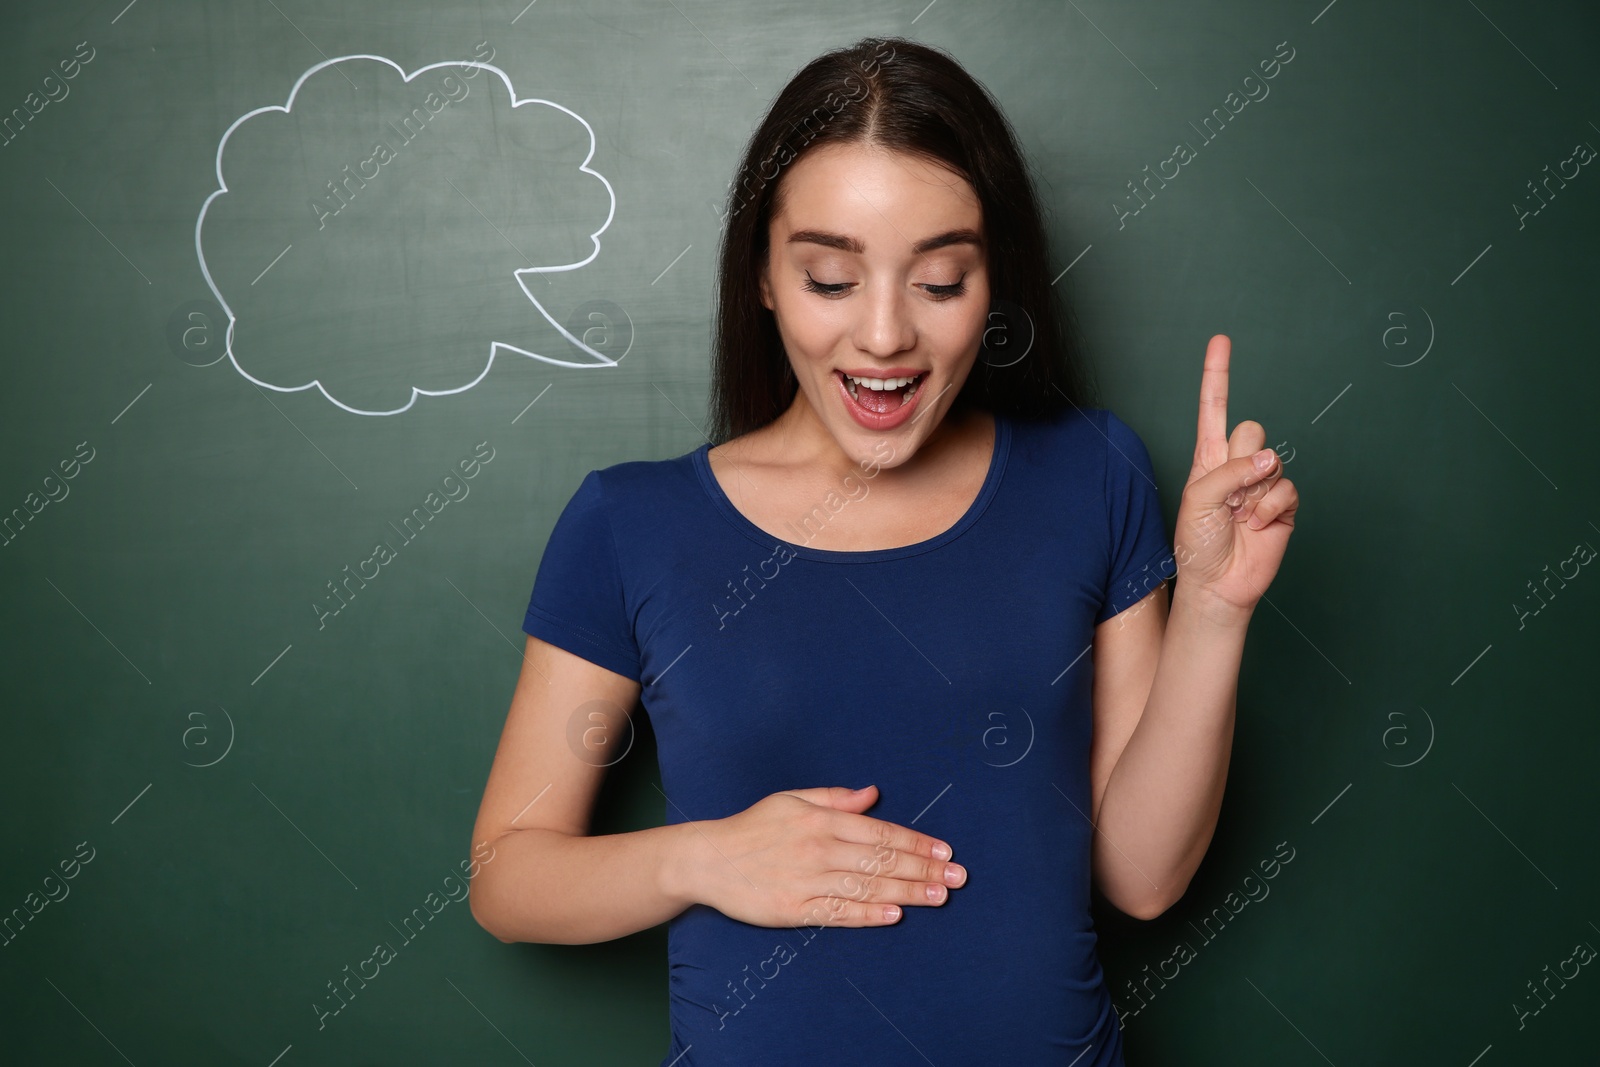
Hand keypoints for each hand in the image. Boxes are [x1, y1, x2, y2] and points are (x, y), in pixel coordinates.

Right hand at [690, 785, 965, 927]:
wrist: (707, 859)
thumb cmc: (753, 827)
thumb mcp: (791, 799)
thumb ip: (835, 798)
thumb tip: (873, 794)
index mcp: (820, 819)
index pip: (880, 833)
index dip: (916, 843)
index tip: (946, 852)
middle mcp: (818, 849)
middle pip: (880, 862)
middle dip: (923, 870)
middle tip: (957, 879)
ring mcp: (806, 881)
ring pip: (865, 888)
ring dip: (906, 894)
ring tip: (938, 897)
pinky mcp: (793, 909)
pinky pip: (837, 913)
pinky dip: (867, 915)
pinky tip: (894, 916)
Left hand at [1174, 334, 1299, 617]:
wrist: (1217, 584)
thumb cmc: (1197, 543)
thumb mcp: (1196, 501)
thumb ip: (1228, 472)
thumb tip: (1270, 460)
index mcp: (1208, 459)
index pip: (1215, 409)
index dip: (1218, 375)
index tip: (1221, 340)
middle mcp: (1237, 465)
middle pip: (1251, 430)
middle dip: (1239, 461)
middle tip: (1227, 495)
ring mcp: (1262, 484)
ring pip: (1271, 460)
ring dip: (1251, 492)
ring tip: (1238, 517)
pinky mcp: (1283, 504)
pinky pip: (1286, 488)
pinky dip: (1269, 508)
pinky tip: (1256, 525)